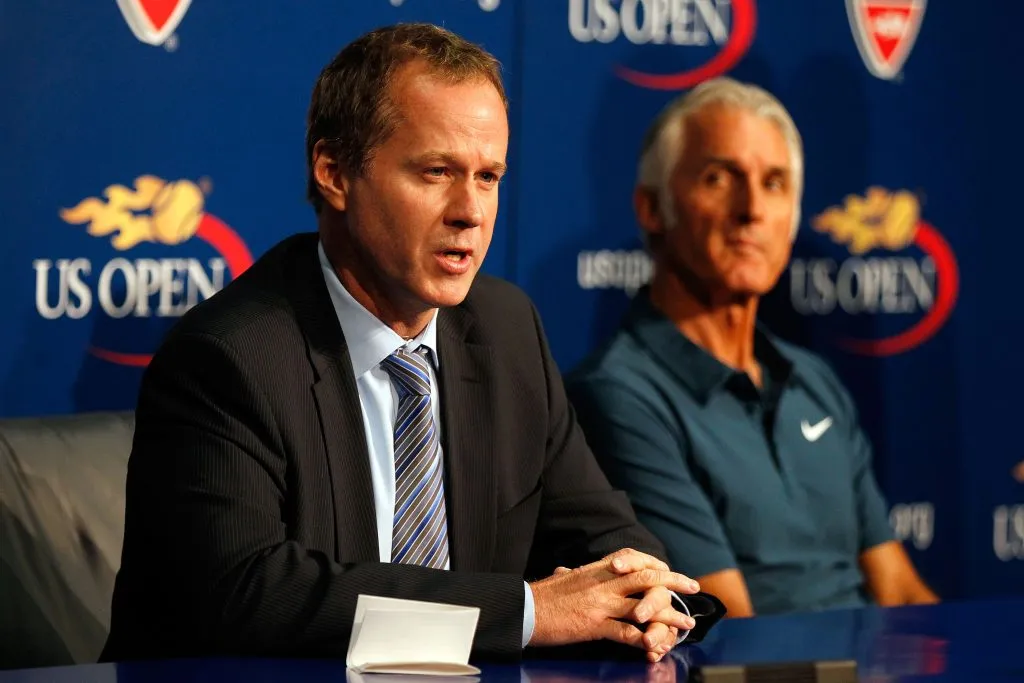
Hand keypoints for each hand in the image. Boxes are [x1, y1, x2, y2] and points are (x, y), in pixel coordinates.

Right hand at [529, 548, 699, 660]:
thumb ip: (570, 575)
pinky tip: (656, 644)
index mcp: (596, 570)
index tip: (669, 569)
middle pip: (646, 577)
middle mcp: (603, 583)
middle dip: (673, 582)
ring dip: (668, 616)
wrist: (523, 609)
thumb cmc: (540, 595)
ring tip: (686, 624)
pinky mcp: (594, 626)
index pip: (632, 558)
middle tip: (692, 586)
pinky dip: (643, 639)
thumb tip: (566, 571)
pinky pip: (626, 632)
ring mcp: (600, 604)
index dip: (654, 563)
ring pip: (643, 606)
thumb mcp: (561, 579)